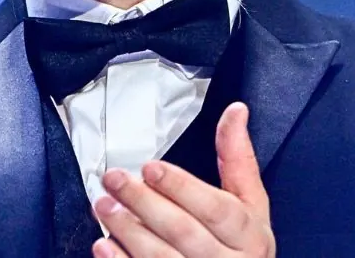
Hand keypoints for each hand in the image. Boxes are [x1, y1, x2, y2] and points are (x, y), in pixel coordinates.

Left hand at [91, 102, 274, 256]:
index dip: (182, 187)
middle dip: (144, 202)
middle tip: (114, 179)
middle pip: (183, 232)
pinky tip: (103, 245)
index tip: (151, 168)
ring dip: (127, 230)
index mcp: (249, 235)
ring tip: (103, 205)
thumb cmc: (244, 245)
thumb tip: (235, 111)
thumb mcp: (251, 203)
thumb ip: (238, 158)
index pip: (216, 209)